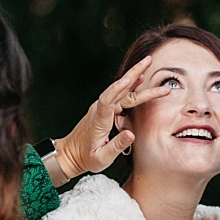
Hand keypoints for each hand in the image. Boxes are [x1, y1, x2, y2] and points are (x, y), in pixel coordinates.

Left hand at [53, 56, 170, 179]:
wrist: (71, 154)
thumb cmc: (86, 158)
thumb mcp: (101, 158)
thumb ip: (116, 146)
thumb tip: (131, 134)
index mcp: (99, 120)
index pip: (107, 100)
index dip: (117, 89)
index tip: (129, 79)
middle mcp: (100, 109)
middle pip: (119, 88)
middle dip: (134, 74)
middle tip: (148, 60)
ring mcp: (102, 108)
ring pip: (121, 89)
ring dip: (134, 75)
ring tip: (147, 63)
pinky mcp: (105, 109)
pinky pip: (120, 95)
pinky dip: (130, 86)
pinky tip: (138, 80)